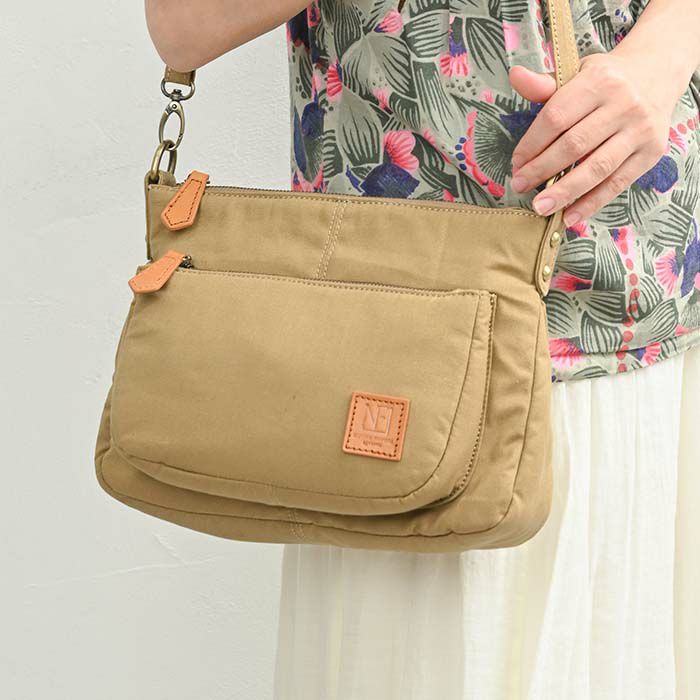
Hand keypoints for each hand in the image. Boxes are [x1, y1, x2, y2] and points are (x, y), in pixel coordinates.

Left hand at [508, 51, 679, 225]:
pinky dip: (592, 203)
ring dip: (565, 192)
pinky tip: (570, 216)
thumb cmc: (606, 79)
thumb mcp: (576, 72)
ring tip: (540, 207)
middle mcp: (623, 104)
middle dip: (542, 170)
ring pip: (597, 167)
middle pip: (575, 145)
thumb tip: (515, 76)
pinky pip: (617, 183)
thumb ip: (545, 84)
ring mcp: (640, 129)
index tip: (516, 164)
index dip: (532, 144)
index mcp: (599, 81)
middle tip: (520, 186)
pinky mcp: (651, 151)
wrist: (658, 72)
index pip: (557, 117)